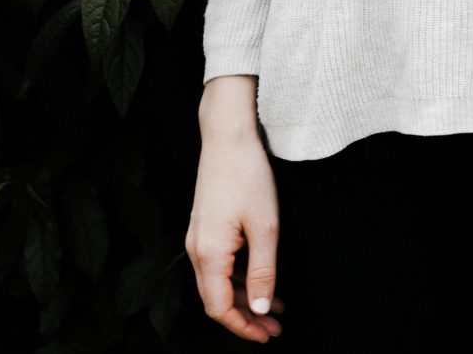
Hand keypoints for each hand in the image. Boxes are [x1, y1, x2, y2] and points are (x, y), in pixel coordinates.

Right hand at [185, 134, 283, 343]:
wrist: (227, 138)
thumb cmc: (248, 176)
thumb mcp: (266, 228)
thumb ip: (263, 272)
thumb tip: (262, 308)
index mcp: (209, 254)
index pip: (219, 308)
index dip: (243, 327)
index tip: (268, 335)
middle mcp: (196, 250)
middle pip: (215, 299)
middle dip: (246, 318)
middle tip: (276, 328)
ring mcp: (197, 238)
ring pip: (217, 284)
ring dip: (245, 300)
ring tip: (277, 308)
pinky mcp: (203, 228)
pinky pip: (217, 266)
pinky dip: (239, 279)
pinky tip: (262, 280)